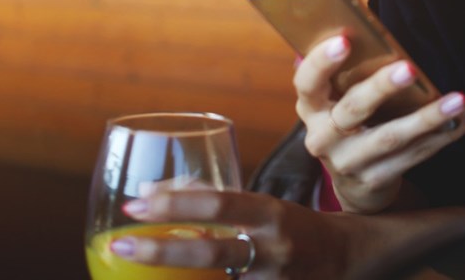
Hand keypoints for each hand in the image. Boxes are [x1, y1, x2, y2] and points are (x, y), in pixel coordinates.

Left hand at [109, 188, 349, 278]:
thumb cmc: (290, 228)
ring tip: (128, 279)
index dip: (176, 204)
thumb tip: (150, 193)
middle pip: (212, 252)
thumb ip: (212, 199)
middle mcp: (273, 249)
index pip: (220, 203)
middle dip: (161, 251)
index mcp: (270, 213)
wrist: (346, 259)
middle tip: (119, 246)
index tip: (135, 204)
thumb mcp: (260, 206)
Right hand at [295, 35, 464, 212]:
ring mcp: (348, 162)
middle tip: (408, 69)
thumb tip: (361, 26)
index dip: (322, 62)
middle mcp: (323, 137)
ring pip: (391, 138)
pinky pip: (416, 154)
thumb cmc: (350, 121)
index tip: (344, 40)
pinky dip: (446, 134)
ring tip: (458, 99)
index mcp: (311, 107)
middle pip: (353, 109)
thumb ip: (347, 71)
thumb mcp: (337, 98)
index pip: (307, 82)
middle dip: (381, 88)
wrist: (353, 181)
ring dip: (428, 117)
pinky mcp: (376, 179)